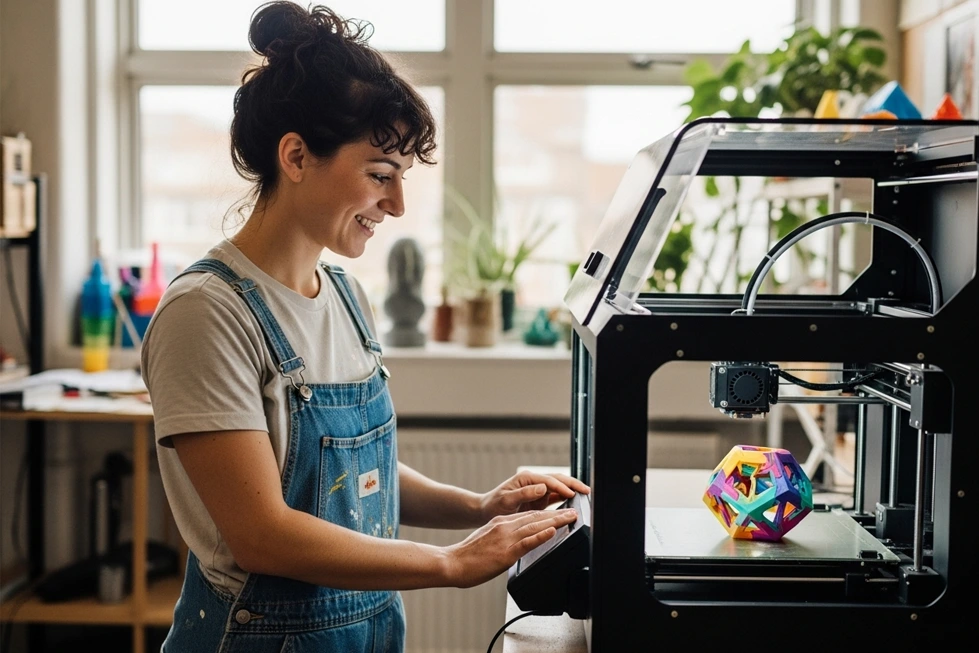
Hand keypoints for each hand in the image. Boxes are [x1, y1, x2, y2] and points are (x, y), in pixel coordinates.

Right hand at [445, 508, 578, 587]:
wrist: (451, 562)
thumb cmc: (467, 556)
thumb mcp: (487, 539)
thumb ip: (502, 537)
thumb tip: (515, 542)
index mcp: (500, 523)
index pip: (528, 515)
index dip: (546, 513)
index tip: (559, 511)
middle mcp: (504, 526)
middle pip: (535, 517)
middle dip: (556, 513)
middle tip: (573, 510)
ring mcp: (506, 538)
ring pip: (535, 525)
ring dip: (556, 520)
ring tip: (570, 517)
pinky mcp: (506, 552)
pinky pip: (527, 542)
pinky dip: (541, 535)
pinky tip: (553, 531)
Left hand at [478, 470, 589, 522]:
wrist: (485, 512)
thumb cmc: (493, 505)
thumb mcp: (506, 499)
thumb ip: (524, 493)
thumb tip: (542, 487)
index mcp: (526, 478)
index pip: (549, 480)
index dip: (562, 487)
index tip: (572, 494)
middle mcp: (534, 482)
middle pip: (558, 480)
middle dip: (573, 484)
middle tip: (587, 491)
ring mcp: (538, 491)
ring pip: (560, 488)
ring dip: (572, 490)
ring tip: (586, 495)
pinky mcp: (539, 500)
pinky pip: (556, 498)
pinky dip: (566, 499)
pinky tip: (575, 503)